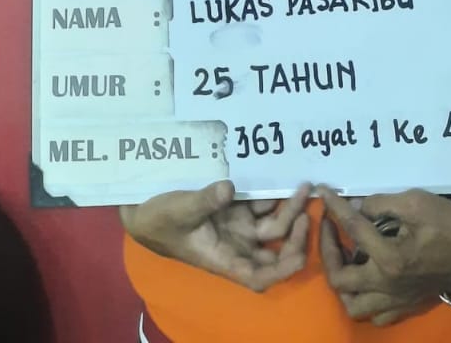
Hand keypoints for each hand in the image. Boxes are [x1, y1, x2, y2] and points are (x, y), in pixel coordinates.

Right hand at [120, 181, 310, 291]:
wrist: (143, 210)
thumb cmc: (159, 220)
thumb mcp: (180, 211)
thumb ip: (205, 200)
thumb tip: (229, 187)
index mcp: (225, 258)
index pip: (260, 276)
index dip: (283, 270)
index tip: (300, 252)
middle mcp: (237, 244)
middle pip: (275, 248)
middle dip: (296, 232)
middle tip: (308, 206)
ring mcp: (237, 225)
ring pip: (273, 222)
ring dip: (289, 206)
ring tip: (303, 184)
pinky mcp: (234, 207)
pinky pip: (260, 202)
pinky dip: (272, 191)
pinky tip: (283, 173)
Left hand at [318, 186, 450, 326]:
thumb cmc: (449, 220)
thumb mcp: (414, 201)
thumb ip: (380, 204)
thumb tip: (356, 207)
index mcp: (389, 259)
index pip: (352, 230)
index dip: (335, 208)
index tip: (323, 193)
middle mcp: (388, 285)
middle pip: (340, 279)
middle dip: (328, 252)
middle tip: (330, 229)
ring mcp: (397, 299)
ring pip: (354, 306)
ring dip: (343, 283)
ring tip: (346, 258)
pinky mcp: (408, 305)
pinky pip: (376, 315)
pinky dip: (364, 300)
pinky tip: (367, 278)